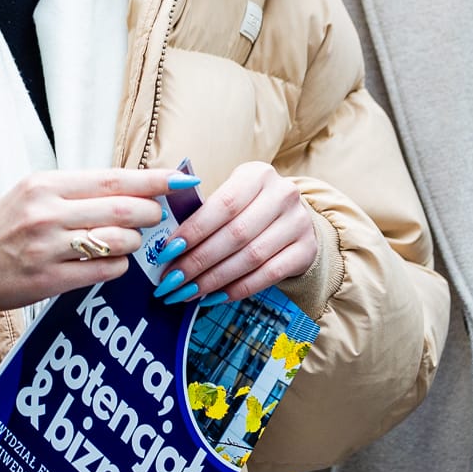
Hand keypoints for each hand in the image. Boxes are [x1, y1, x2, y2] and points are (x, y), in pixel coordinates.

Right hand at [0, 168, 191, 320]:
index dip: (153, 179)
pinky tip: (107, 263)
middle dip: (152, 214)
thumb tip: (132, 187)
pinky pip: (105, 272)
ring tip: (123, 243)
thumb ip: (77, 191)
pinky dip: (116, 266)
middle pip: (125, 209)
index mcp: (44, 184)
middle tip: (156, 218)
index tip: (181, 178)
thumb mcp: (32, 194)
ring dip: (133, 244)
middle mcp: (47, 211)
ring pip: (119, 242)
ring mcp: (48, 247)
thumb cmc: (0, 228)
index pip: (113, 178)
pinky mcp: (49, 280)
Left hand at [150, 161, 317, 306]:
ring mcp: (298, 223)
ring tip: (188, 292)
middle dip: (198, 261)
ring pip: (250, 258)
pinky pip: (268, 275)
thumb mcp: (231, 194)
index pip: (222, 205)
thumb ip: (203, 211)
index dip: (193, 231)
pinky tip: (214, 296)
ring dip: (214, 279)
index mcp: (257, 174)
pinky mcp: (306, 250)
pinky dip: (238, 289)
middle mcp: (282, 195)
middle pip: (235, 235)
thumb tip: (166, 243)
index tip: (167, 252)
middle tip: (171, 281)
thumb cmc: (250, 206)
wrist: (294, 217)